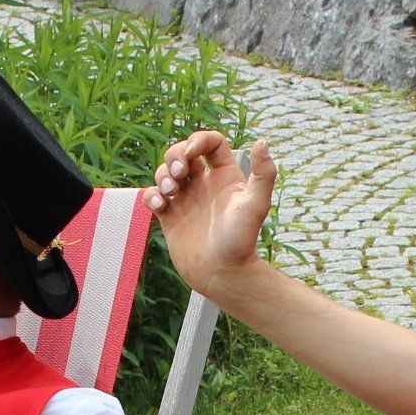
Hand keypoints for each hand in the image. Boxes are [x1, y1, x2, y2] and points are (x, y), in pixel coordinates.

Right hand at [147, 130, 276, 293]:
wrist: (223, 274)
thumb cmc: (241, 242)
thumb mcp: (256, 205)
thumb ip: (264, 174)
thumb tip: (263, 141)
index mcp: (225, 177)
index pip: (211, 143)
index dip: (199, 140)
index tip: (192, 153)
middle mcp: (205, 185)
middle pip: (183, 152)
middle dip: (175, 155)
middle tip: (178, 173)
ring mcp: (186, 200)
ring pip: (166, 172)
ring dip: (162, 175)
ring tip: (170, 192)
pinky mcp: (170, 217)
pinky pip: (154, 196)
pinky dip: (151, 195)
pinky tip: (159, 205)